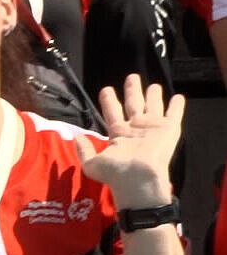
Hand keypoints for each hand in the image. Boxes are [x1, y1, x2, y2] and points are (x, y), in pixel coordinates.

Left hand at [84, 77, 185, 209]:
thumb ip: (84, 150)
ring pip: (153, 105)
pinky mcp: (169, 130)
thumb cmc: (115, 172)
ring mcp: (152, 127)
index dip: (109, 100)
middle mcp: (135, 128)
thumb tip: (76, 138)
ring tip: (154, 85)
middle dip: (132, 90)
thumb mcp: (92, 164)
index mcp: (118, 133)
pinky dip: (177, 106)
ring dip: (153, 95)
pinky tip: (178, 97)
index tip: (106, 89)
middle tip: (132, 77)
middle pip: (133, 103)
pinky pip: (174, 114)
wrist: (138, 177)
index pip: (112, 111)